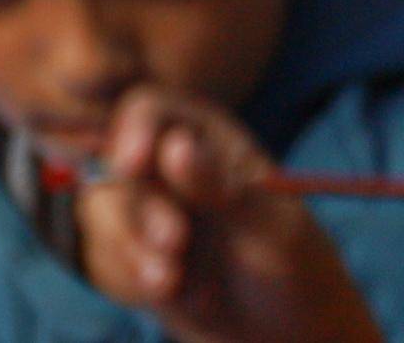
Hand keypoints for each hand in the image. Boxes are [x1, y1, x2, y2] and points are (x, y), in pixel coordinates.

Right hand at [72, 89, 386, 342]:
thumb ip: (219, 188)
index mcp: (211, 143)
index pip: (152, 111)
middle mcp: (174, 170)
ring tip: (174, 281)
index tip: (131, 165)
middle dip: (141, 208)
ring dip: (133, 245)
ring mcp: (154, 212)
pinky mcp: (139, 253)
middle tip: (175, 244)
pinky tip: (173, 292)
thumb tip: (176, 145)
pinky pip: (106, 251)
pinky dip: (131, 273)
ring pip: (104, 208)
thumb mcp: (271, 232)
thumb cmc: (299, 280)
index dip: (133, 130)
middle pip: (119, 163)